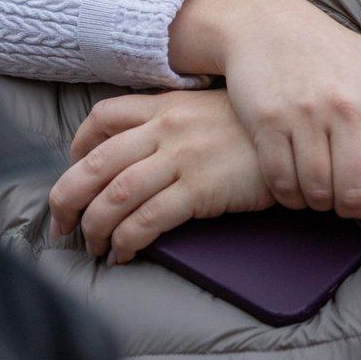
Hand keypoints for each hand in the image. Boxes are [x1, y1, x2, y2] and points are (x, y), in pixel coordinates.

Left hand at [49, 90, 273, 263]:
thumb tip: (139, 152)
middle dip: (67, 198)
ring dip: (95, 227)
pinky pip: (147, 220)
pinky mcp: (200, 189)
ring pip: (116, 195)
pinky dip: (126, 241)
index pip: (103, 116)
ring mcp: (182, 158)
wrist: (299, 138)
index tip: (73, 169)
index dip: (78, 145)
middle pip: (96, 162)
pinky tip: (123, 253)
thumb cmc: (256, 130)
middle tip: (61, 224)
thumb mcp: (209, 111)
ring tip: (92, 246)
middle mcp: (166, 129)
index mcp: (165, 105)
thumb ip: (173, 122)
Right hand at [169, 0, 360, 224]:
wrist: (270, 26)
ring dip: (324, 205)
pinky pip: (282, 183)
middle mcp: (343, 106)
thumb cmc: (338, 52)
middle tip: (355, 206)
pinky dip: (292, 197)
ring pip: (319, 192)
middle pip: (358, 190)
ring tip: (327, 194)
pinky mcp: (266, 122)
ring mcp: (302, 115)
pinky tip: (298, 187)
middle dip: (358, 211)